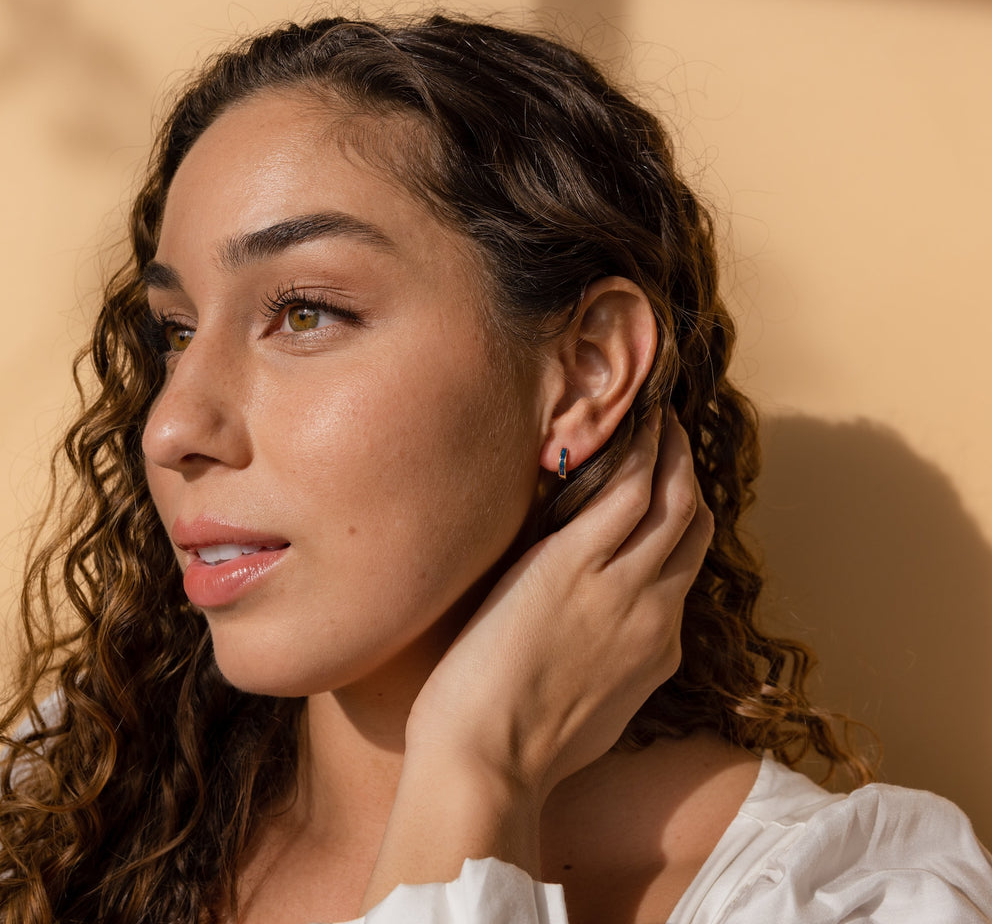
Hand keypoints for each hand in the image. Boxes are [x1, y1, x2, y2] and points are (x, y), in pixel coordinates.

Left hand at [360, 412, 712, 908]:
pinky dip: (640, 451)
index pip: (684, 571)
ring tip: (660, 416)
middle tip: (674, 438)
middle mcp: (655, 609)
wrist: (487, 761)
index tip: (667, 496)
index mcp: (658, 649)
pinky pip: (627, 489)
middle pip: (692, 527)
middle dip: (688, 477)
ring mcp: (621, 583)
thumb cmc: (521, 749)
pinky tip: (636, 421)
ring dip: (671, 451)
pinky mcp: (576, 561)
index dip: (680, 527)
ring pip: (671, 499)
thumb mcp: (595, 712)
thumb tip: (597, 643)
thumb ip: (613, 668)